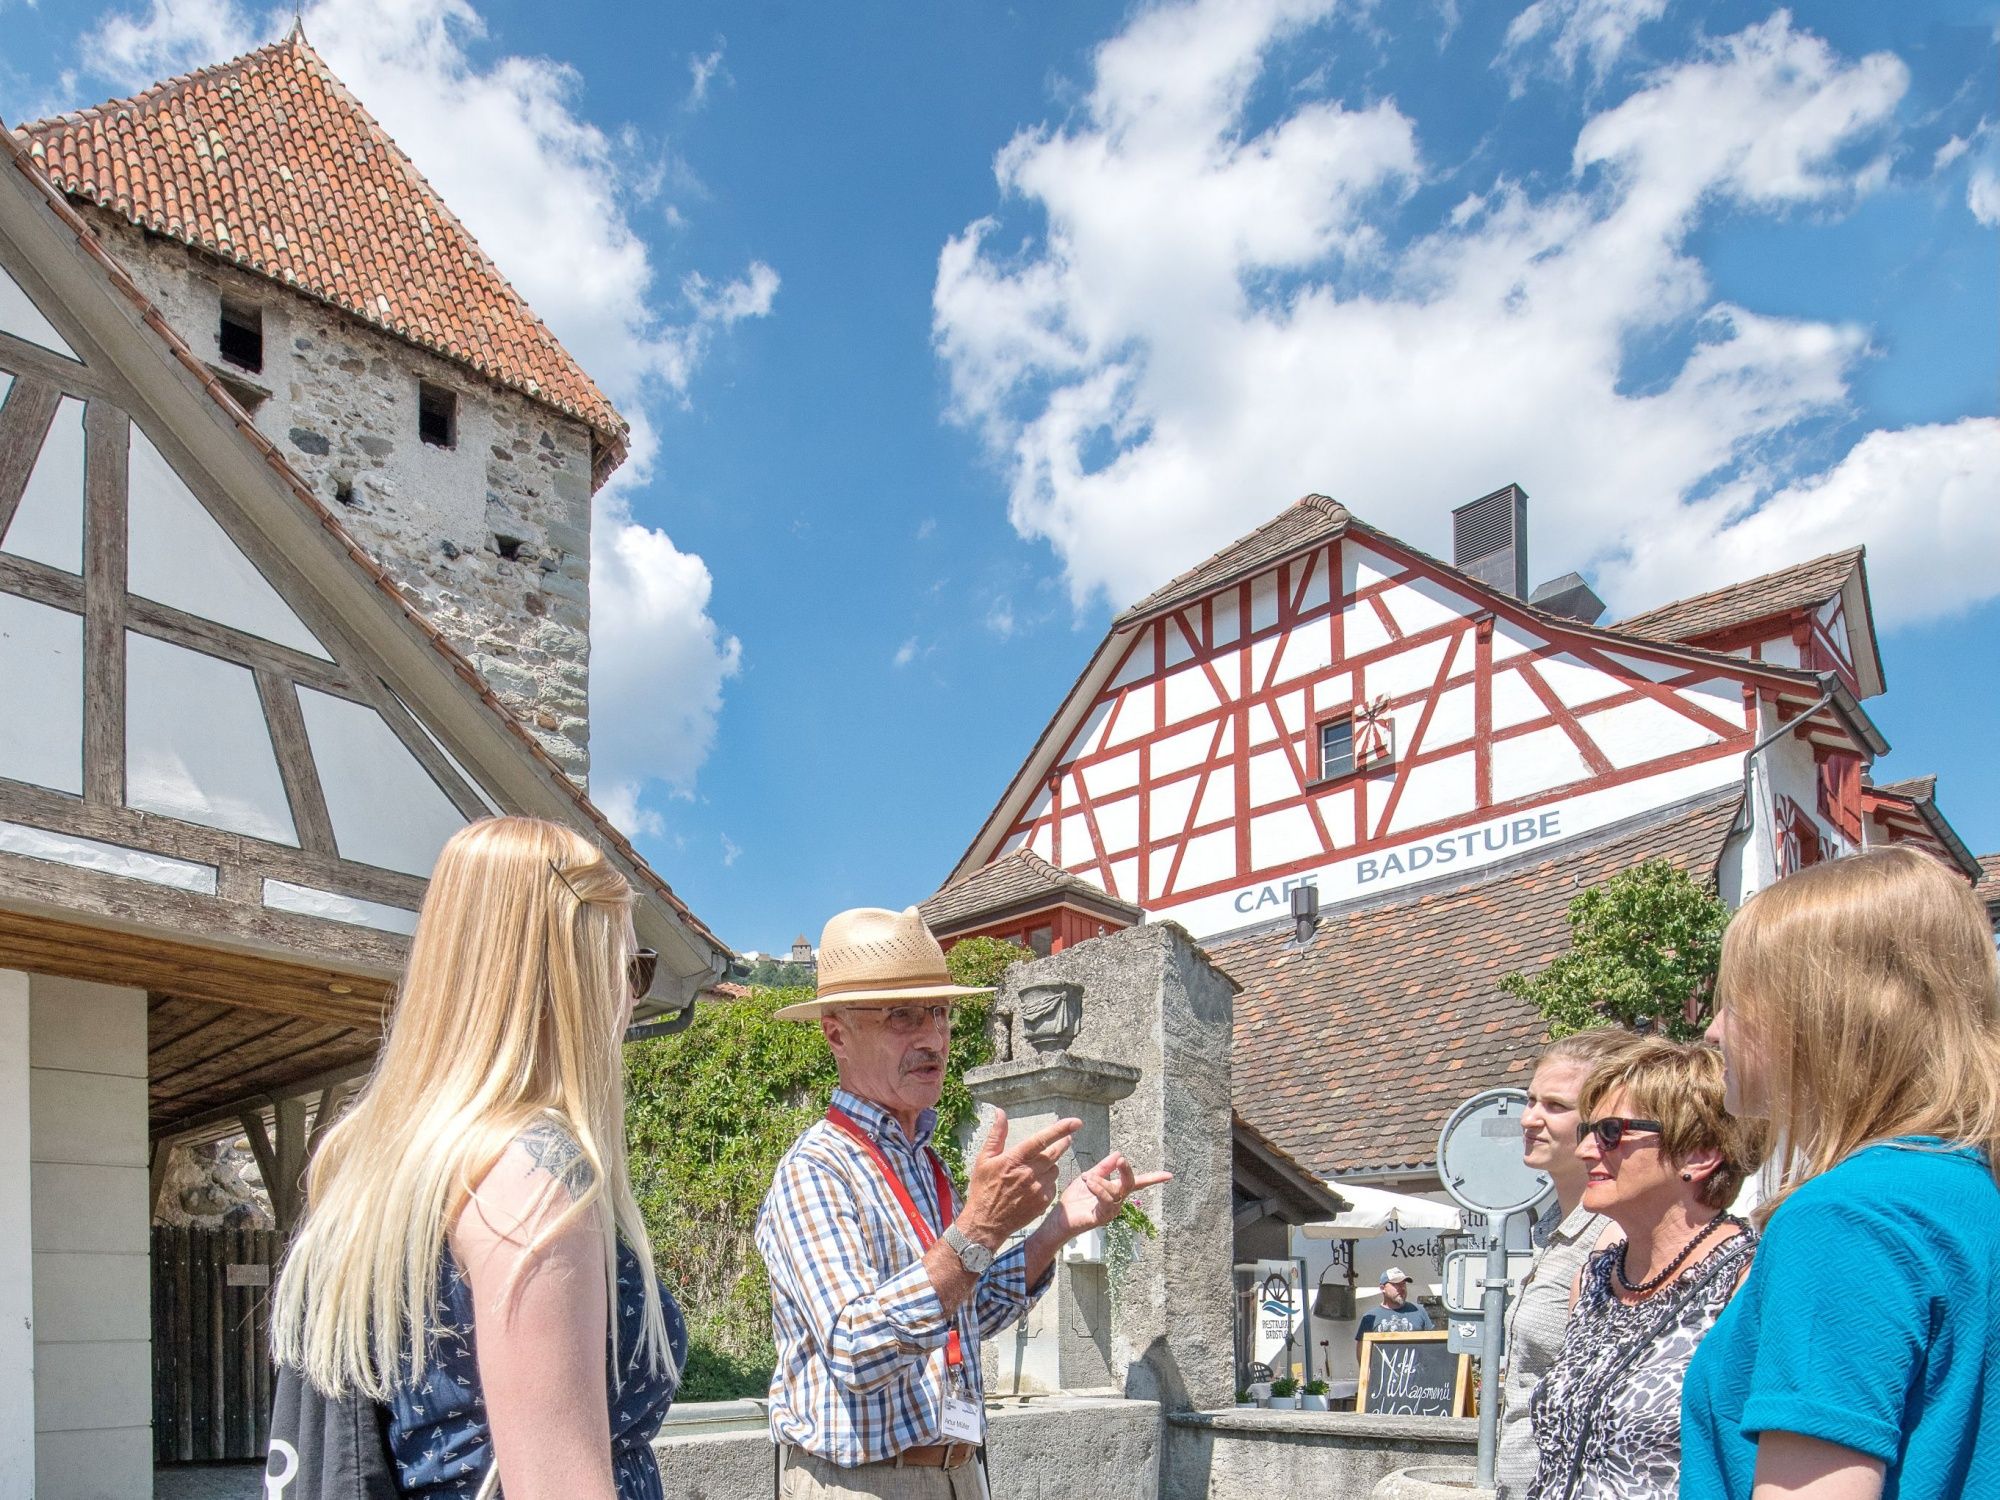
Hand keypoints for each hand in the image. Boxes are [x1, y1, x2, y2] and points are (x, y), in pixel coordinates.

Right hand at [957, 1110, 1079, 1245]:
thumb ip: (997, 1134)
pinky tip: (1035, 1185)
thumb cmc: (983, 1189)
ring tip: (1038, 1169)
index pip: (1042, 1139)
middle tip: (1067, 1139)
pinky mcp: (1043, 1202)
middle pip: (1055, 1153)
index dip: (1061, 1129)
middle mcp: (1029, 1173)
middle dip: (1063, 1143)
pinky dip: (1048, 1182)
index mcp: (1015, 1159)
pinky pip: (1053, 1185)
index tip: (1076, 1122)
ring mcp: (1038, 1189)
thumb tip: (1000, 1112)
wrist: (986, 1223)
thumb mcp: (984, 1159)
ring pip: (1054, 1170)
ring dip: (1051, 1165)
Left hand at [1049, 1150, 1171, 1238]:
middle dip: (1127, 1171)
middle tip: (1122, 1161)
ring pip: (1116, 1192)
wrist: (1060, 1217)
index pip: (1139, 1182)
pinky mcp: (1102, 1218)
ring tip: (1087, 1177)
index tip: (1170, 1175)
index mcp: (1116, 1190)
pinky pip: (1106, 1200)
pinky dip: (1098, 1188)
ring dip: (1102, 1181)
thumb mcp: (1090, 1177)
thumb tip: (1119, 1154)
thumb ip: (1104, 1168)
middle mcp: (1117, 1201)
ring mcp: (1111, 1211)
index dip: (1154, 1178)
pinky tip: (1088, 1182)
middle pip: (1130, 1184)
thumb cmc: (1075, 1200)